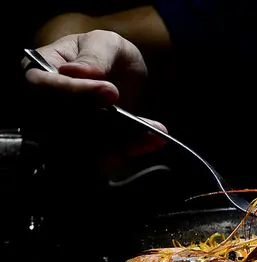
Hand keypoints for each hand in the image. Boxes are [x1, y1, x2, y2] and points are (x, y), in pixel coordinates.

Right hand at [23, 30, 167, 172]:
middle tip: (137, 121)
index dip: (76, 91)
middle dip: (102, 123)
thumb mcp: (105, 44)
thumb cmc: (107, 52)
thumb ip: (94, 55)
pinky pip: (101, 156)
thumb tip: (78, 73)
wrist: (123, 73)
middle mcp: (44, 105)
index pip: (46, 86)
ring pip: (84, 144)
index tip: (110, 91)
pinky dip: (127, 150)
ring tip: (151, 135)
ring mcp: (62, 129)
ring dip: (119, 143)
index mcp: (38, 71)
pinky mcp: (85, 146)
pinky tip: (150, 141)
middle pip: (63, 122)